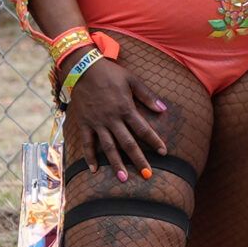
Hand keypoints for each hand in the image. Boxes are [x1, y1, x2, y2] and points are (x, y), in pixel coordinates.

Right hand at [67, 59, 168, 180]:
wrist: (83, 68)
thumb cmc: (111, 73)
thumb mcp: (132, 80)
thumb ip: (148, 96)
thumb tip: (163, 109)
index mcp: (126, 108)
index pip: (143, 129)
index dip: (154, 141)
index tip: (164, 153)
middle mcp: (112, 118)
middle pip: (128, 143)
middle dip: (138, 160)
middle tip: (147, 175)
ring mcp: (97, 122)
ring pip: (108, 147)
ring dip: (116, 163)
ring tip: (123, 178)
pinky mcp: (84, 123)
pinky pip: (87, 143)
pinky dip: (89, 157)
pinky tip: (94, 170)